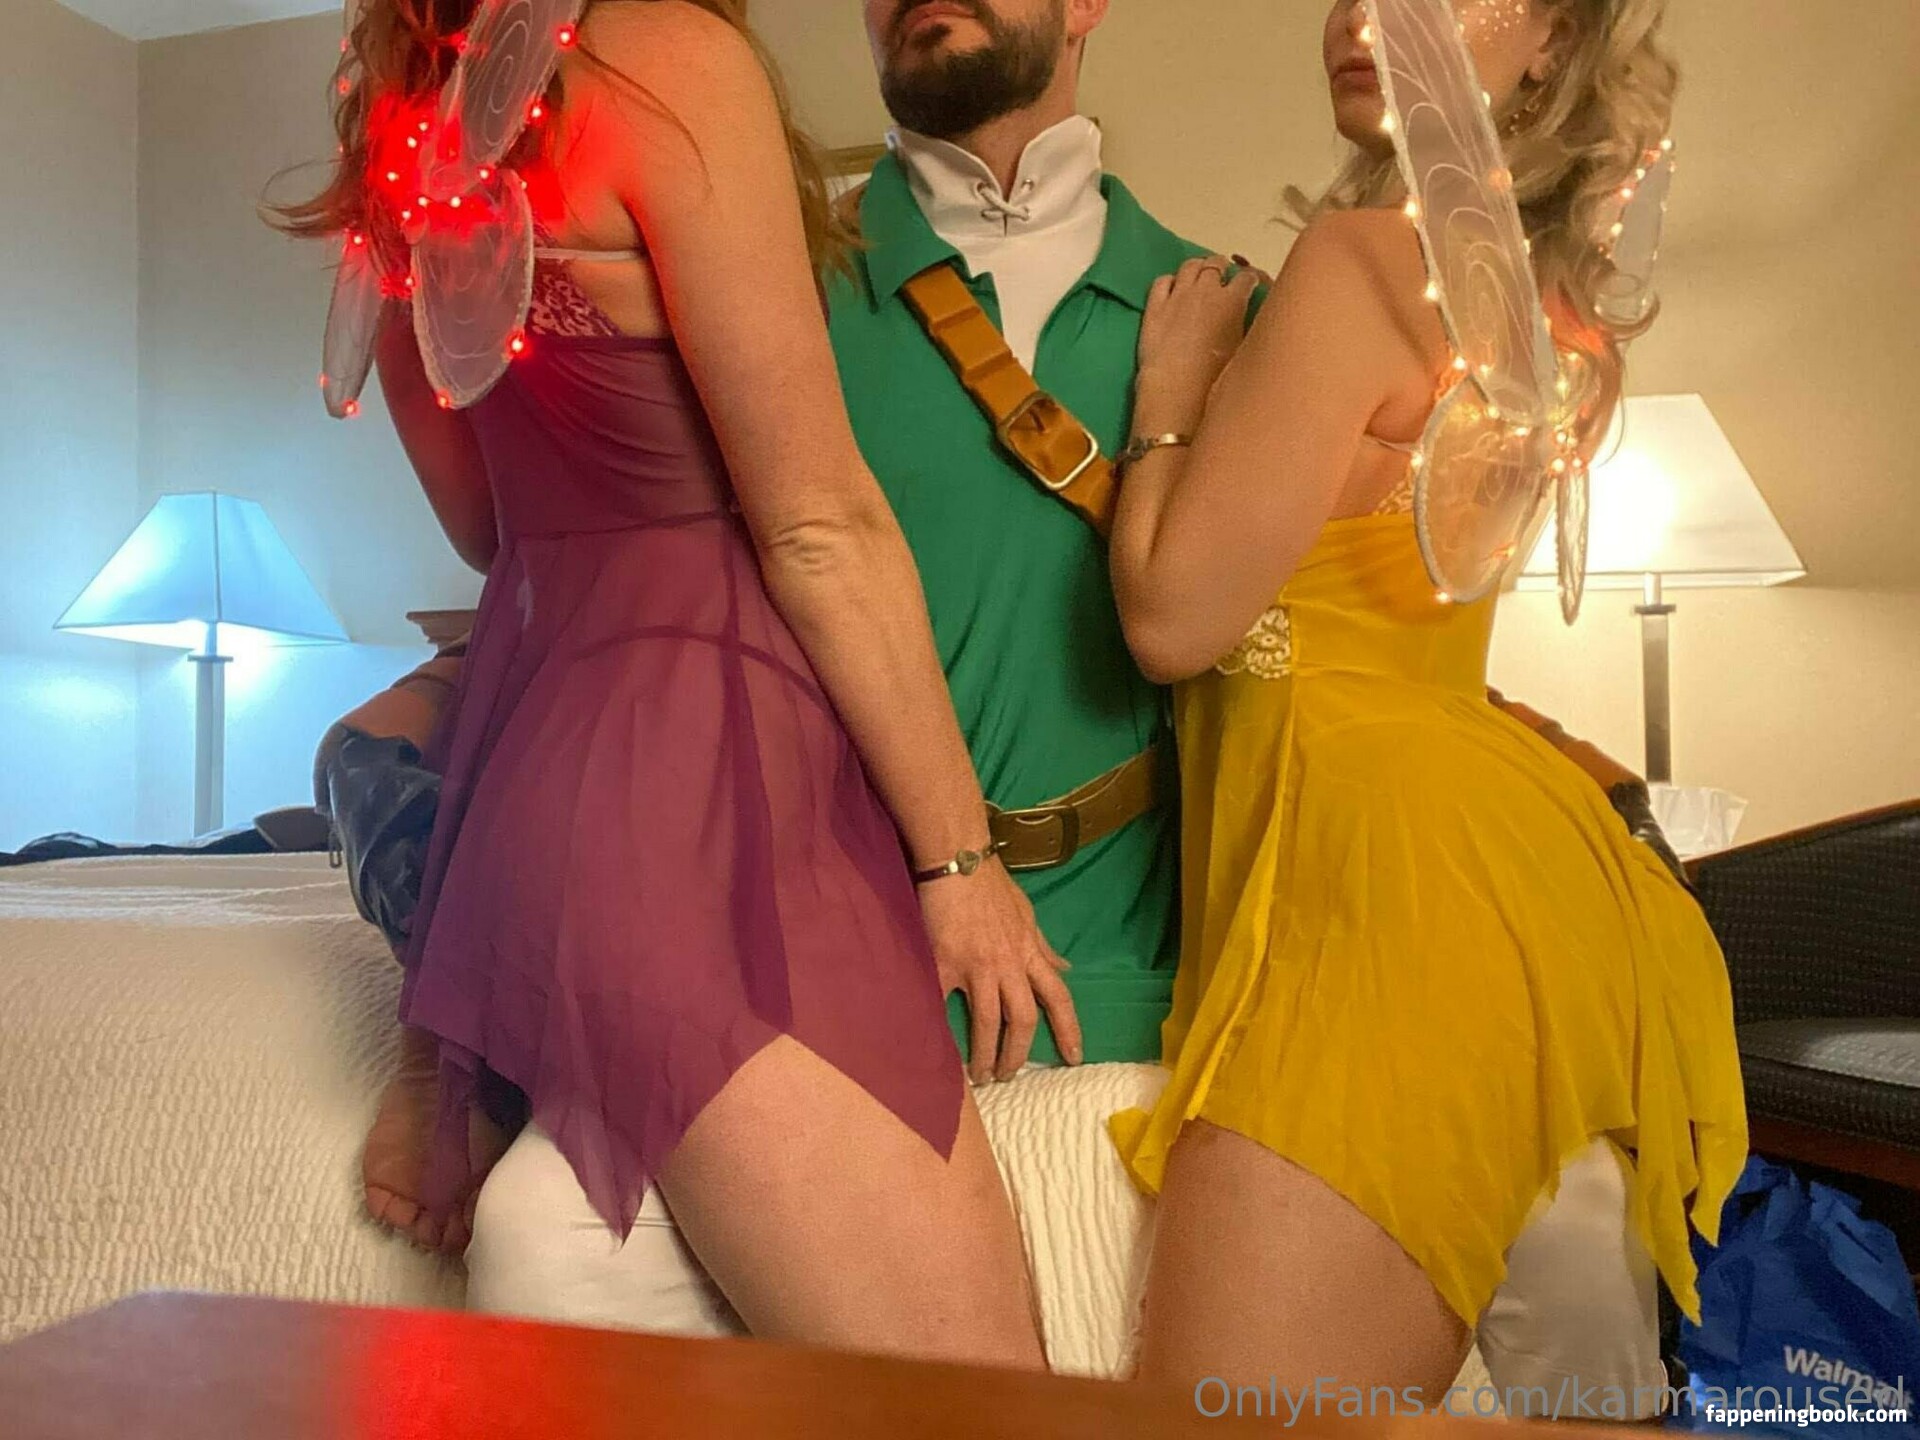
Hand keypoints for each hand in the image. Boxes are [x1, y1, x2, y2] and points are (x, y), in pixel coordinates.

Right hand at [917, 862, 1083, 1082]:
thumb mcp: (1027, 914)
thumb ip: (1042, 946)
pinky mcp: (944, 962)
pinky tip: (936, 1047)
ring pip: (986, 1022)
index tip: (1073, 1057)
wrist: (959, 860)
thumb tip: (1065, 967)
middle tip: (1009, 1075)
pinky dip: (938, 1027)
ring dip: (984, 1055)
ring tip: (979, 1076)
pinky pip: (941, 1003)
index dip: (1069, 1029)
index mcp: (1029, 952)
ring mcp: (976, 966)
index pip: (1058, 997)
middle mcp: (1008, 964)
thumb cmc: (992, 884)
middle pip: (1022, 1020)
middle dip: (1017, 1053)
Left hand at [1135, 256, 1265, 433]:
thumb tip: (1250, 319)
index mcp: (1233, 301)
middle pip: (1216, 264)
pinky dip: (1170, 281)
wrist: (1176, 386)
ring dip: (1197, 267)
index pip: (1247, 277)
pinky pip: (1162, 281)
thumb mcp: (1243, 349)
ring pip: (1189, 266)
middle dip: (1222, 267)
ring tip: (1199, 274)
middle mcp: (1206, 290)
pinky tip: (1171, 288)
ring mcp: (1178, 295)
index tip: (1251, 283)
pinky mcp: (1154, 305)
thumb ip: (1247, 326)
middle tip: (1223, 275)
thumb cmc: (1216, 375)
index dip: (1251, 278)